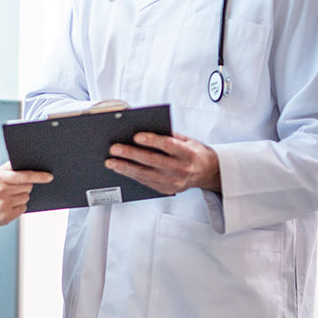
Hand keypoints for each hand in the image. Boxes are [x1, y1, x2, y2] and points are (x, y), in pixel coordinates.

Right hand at [0, 163, 52, 230]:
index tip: (49, 176)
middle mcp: (1, 191)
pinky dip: (18, 207)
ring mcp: (4, 205)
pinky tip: (6, 207)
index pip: (25, 175)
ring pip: (26, 198)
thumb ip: (6, 169)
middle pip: (28, 187)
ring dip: (21, 197)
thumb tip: (24, 164)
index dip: (39, 176)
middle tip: (13, 188)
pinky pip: (23, 209)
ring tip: (6, 198)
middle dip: (25, 187)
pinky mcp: (6, 217)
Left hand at [107, 132, 221, 194]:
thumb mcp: (186, 139)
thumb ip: (168, 135)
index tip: (136, 136)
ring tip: (111, 161)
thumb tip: (144, 128)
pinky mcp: (167, 189)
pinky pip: (146, 182)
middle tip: (115, 148)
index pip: (169, 146)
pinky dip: (131, 175)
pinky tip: (121, 169)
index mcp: (187, 153)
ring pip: (145, 174)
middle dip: (131, 155)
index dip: (152, 141)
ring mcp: (174, 181)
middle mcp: (181, 169)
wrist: (207, 172)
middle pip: (152, 161)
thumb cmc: (193, 152)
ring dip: (125, 167)